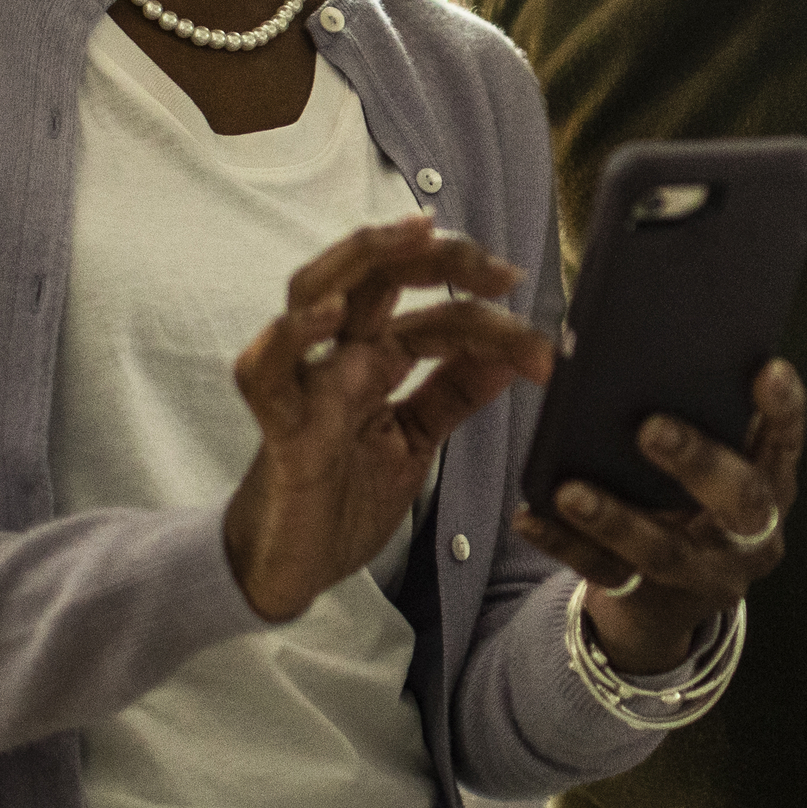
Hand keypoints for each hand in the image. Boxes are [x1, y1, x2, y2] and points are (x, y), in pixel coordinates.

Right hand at [225, 217, 556, 622]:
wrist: (290, 571)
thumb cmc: (341, 499)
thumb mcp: (416, 440)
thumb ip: (454, 393)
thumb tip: (514, 351)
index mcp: (373, 360)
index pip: (434, 314)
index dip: (487, 313)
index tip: (542, 343)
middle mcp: (337, 359)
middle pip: (372, 273)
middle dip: (433, 254)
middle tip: (497, 269)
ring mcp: (305, 387)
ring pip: (309, 292)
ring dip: (359, 257)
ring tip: (411, 236)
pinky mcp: (278, 428)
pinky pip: (265, 372)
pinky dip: (289, 336)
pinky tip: (328, 316)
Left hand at [513, 361, 806, 675]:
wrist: (670, 598)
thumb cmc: (694, 501)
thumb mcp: (718, 466)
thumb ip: (708, 421)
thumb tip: (663, 345)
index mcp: (772, 486)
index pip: (786, 442)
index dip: (784, 409)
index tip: (768, 368)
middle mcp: (752, 537)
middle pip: (739, 501)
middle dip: (698, 462)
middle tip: (650, 428)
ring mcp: (704, 575)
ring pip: (665, 550)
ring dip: (617, 519)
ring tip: (571, 489)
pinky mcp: (652, 599)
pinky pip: (604, 573)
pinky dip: (565, 545)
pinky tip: (531, 516)